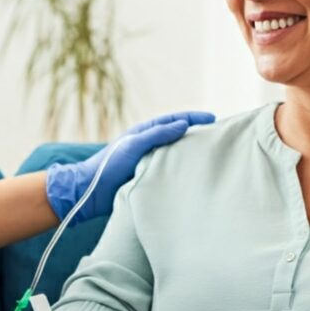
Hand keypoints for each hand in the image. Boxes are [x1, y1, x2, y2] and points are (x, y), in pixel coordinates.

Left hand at [45, 110, 214, 220]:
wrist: (91, 192)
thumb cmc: (109, 165)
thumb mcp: (133, 144)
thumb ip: (157, 134)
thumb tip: (183, 125)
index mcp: (145, 133)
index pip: (174, 121)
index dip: (193, 118)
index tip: (213, 118)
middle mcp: (149, 146)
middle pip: (178, 138)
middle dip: (197, 135)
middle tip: (219, 137)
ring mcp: (150, 164)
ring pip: (176, 156)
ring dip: (191, 155)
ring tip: (212, 156)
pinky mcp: (150, 181)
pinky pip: (170, 173)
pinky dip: (183, 172)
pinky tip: (195, 177)